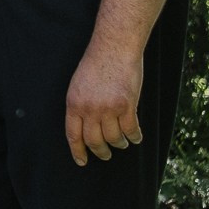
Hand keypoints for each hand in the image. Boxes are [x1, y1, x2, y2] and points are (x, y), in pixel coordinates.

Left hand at [64, 34, 145, 165]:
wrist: (114, 47)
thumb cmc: (96, 63)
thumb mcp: (79, 85)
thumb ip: (81, 105)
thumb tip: (87, 126)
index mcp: (73, 103)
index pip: (73, 135)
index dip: (78, 151)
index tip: (82, 161)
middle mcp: (89, 109)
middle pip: (94, 141)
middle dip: (100, 152)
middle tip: (105, 155)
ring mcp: (108, 108)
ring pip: (114, 138)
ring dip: (119, 144)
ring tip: (122, 143)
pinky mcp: (127, 105)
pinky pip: (131, 130)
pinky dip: (134, 137)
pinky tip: (135, 138)